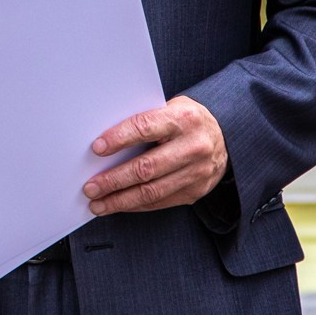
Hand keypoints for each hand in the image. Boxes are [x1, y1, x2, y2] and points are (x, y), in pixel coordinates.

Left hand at [83, 95, 227, 214]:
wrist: (225, 138)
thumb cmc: (186, 122)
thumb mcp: (170, 109)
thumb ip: (144, 121)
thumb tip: (104, 142)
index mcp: (183, 119)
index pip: (145, 128)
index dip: (119, 139)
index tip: (97, 148)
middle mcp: (194, 146)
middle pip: (147, 167)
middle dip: (113, 180)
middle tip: (90, 187)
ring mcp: (198, 171)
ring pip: (152, 191)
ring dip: (120, 200)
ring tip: (98, 203)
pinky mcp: (196, 190)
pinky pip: (161, 202)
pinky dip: (136, 205)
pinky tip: (119, 204)